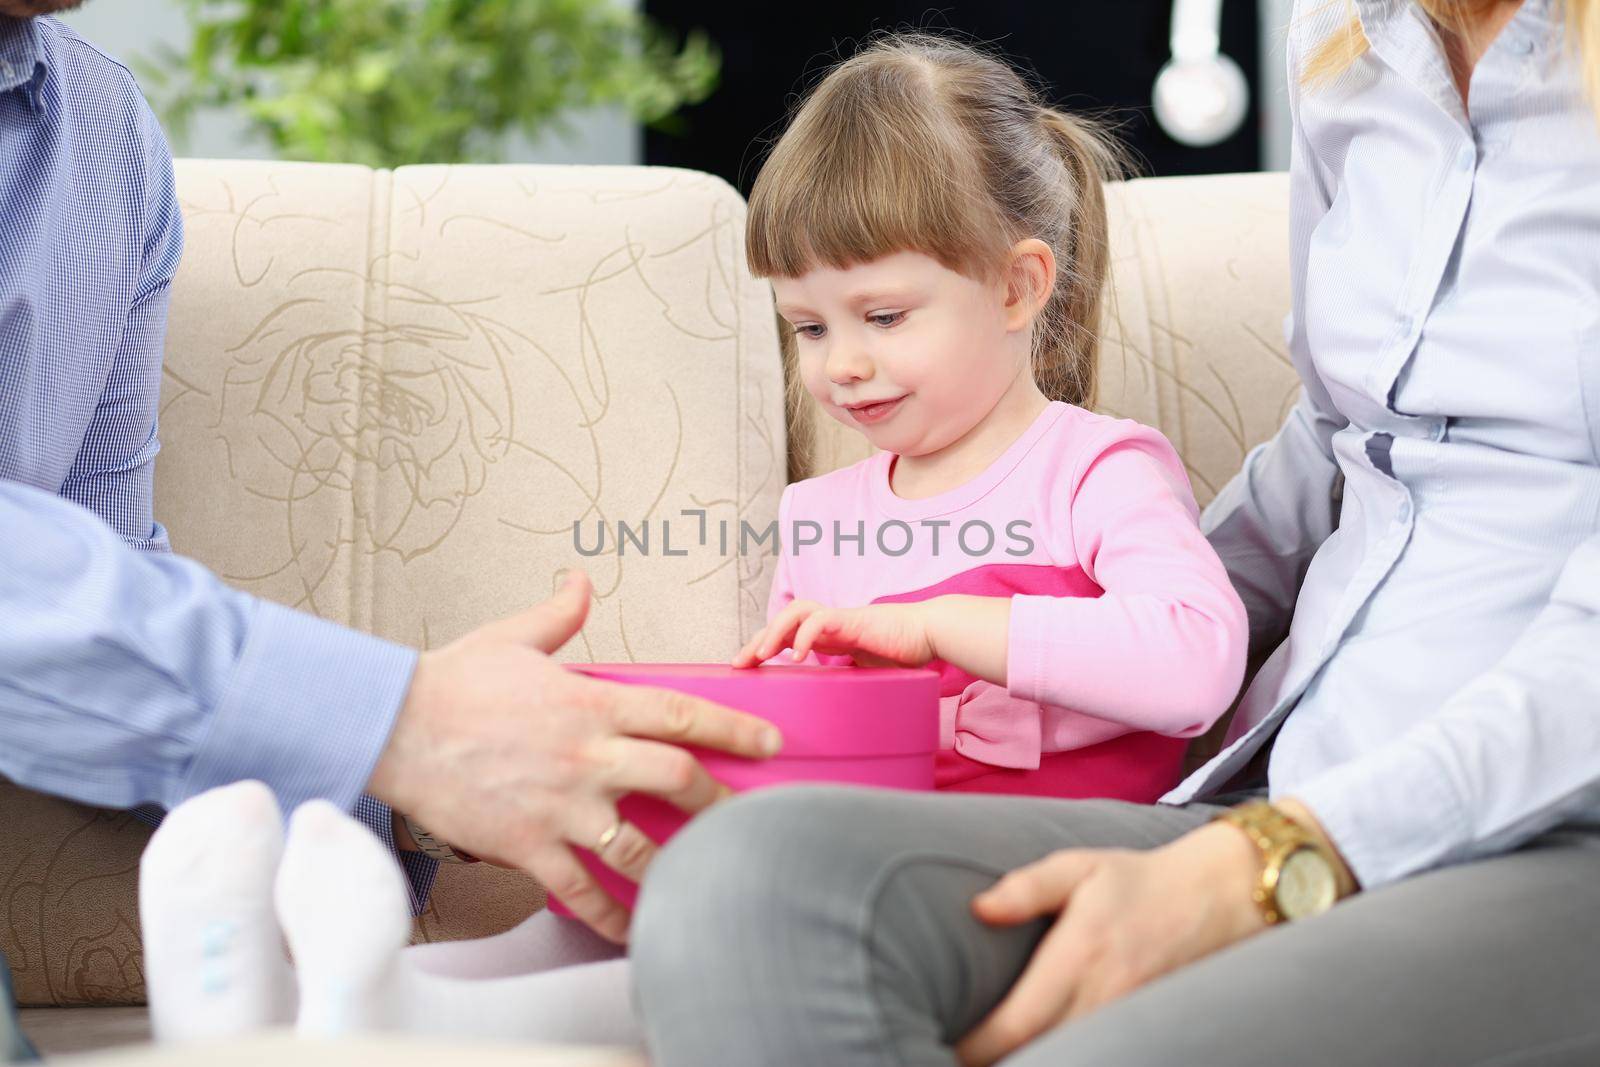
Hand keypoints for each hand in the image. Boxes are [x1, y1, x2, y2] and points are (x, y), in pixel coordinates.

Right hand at [367, 570, 783, 944]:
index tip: (771, 744)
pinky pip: (580, 890)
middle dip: (719, 800)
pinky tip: (634, 930)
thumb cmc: (452, 682)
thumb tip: (580, 582)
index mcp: (591, 703)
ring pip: (638, 847)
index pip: (680, 714)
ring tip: (705, 879)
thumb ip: (558, 615)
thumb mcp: (512, 636)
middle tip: (746, 816)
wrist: (393, 726)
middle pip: (677, 779)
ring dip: (676, 865)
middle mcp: (586, 757)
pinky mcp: (527, 845)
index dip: (734, 730)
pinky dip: (610, 916)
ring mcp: (560, 806)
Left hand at [730, 598, 937, 668]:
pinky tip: (796, 654)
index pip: (788, 634)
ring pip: (796, 611)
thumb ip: (848, 687)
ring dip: (773, 631)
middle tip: (739, 663)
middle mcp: (830, 625)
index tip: (746, 668)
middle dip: (758, 640)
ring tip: (761, 655)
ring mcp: (841, 619)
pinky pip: (820, 619)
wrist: (931, 634)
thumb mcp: (867, 677)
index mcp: (830, 636)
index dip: (765, 647)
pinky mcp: (853, 620)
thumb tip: (835, 720)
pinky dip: (803, 634)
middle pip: (783, 621)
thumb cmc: (904, 655)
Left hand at [955, 822, 1267, 1066]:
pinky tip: (1046, 1050)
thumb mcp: (1079, 866)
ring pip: (1074, 1057)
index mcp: (1079, 954)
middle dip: (999, 1060)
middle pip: (1042, 1053)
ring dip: (1036, 1058)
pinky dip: (1072, 1056)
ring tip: (994, 1055)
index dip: (979, 1045)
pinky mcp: (1148, 1030)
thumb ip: (1028, 887)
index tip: (950, 1046)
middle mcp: (1105, 995)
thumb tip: (978, 909)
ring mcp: (1130, 1018)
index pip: (1019, 1021)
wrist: (1218, 897)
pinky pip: (1103, 1054)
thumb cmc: (1136, 880)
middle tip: (957, 1055)